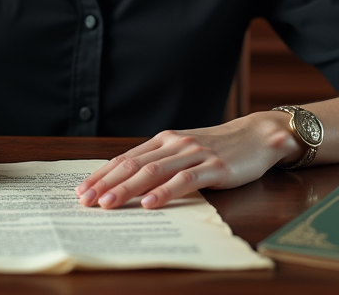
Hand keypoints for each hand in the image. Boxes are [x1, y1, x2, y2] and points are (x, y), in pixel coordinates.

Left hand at [75, 111, 301, 209]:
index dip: (101, 174)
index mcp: (164, 140)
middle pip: (133, 164)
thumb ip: (161, 163)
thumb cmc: (218, 148)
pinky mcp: (214, 167)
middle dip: (106, 183)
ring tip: (108, 204)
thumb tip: (128, 184)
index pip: (125, 157)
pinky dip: (165, 192)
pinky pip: (185, 180)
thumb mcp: (185, 152)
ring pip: (154, 172)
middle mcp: (175, 144)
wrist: (258, 135)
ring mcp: (194, 154)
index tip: (81, 189)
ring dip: (127, 189)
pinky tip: (150, 203)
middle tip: (85, 200)